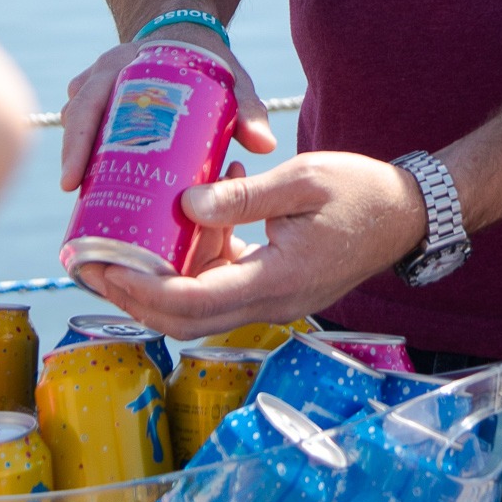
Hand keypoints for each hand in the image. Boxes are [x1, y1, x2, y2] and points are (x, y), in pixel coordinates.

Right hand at [58, 27, 276, 192]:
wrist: (187, 35)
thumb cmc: (209, 62)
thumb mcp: (230, 80)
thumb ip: (248, 109)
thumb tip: (265, 146)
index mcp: (127, 64)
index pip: (91, 102)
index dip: (79, 141)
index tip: (73, 178)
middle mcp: (104, 72)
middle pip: (77, 116)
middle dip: (72, 156)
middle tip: (73, 190)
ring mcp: (97, 83)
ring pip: (76, 121)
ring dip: (76, 155)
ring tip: (84, 193)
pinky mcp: (99, 98)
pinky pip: (82, 124)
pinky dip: (83, 150)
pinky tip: (92, 182)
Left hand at [82, 151, 429, 339]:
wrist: (409, 214)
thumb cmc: (362, 191)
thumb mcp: (303, 180)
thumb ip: (242, 197)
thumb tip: (183, 205)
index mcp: (279, 279)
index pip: (193, 302)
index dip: (139, 289)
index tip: (101, 264)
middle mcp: (274, 302)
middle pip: (186, 321)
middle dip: (132, 298)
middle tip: (91, 265)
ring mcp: (276, 301)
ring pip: (201, 311)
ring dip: (159, 285)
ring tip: (124, 247)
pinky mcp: (277, 289)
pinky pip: (223, 289)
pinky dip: (195, 266)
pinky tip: (190, 224)